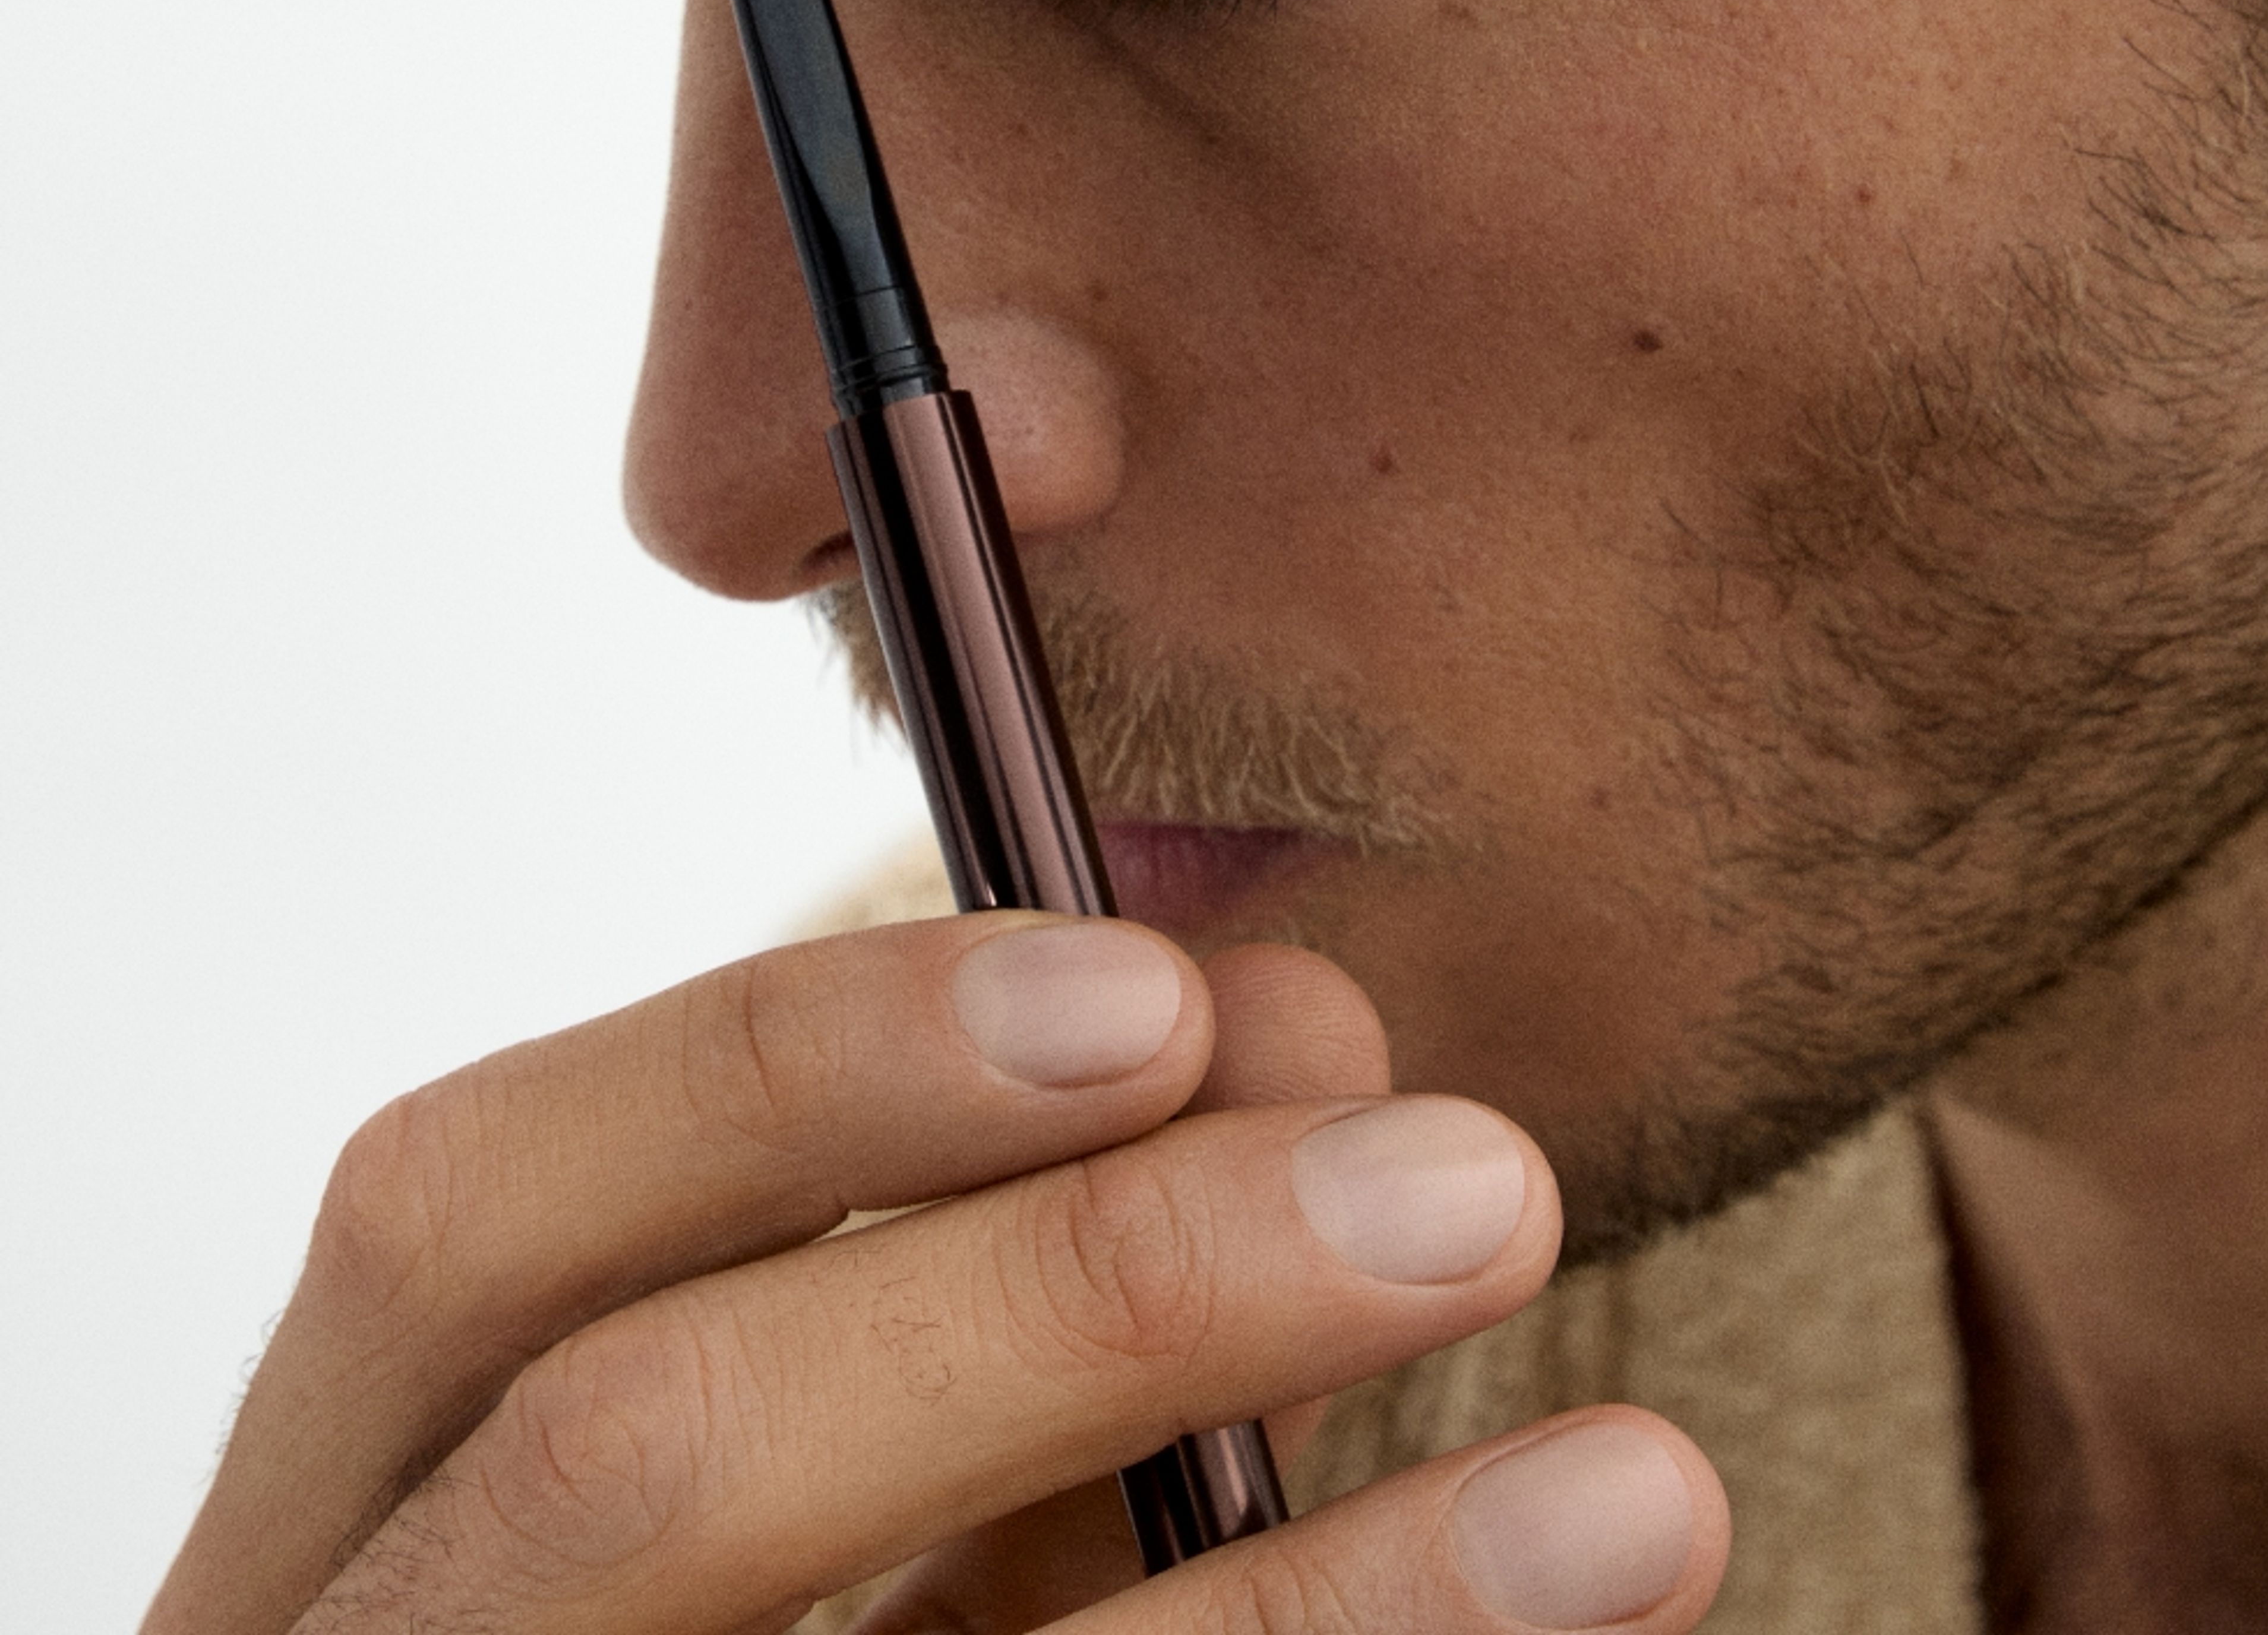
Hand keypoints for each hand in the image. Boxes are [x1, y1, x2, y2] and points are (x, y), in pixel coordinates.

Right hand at [141, 915, 1727, 1634]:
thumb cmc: (748, 1620)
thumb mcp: (810, 1462)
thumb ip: (983, 1283)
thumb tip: (1299, 1035)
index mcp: (344, 1514)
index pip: (469, 1220)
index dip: (801, 1069)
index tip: (1163, 985)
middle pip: (652, 1458)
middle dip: (1081, 1291)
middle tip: (1476, 1178)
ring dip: (1310, 1609)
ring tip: (1634, 1494)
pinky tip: (1551, 1630)